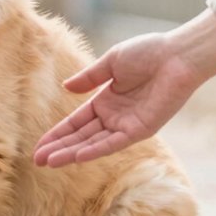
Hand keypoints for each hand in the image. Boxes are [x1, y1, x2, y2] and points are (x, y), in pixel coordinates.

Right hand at [33, 11, 215, 166]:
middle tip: (37, 161)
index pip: (75, 123)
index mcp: (105, 101)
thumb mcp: (111, 62)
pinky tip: (78, 156)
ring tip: (50, 162)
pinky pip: (115, 143)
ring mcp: (127, 125)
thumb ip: (89, 78)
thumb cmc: (148, 52)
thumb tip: (66, 87)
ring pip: (93, 143)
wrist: (177, 54)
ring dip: (71, 153)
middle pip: (80, 137)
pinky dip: (96, 150)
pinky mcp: (142, 129)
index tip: (39, 146)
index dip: (57, 134)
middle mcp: (114, 117)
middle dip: (59, 148)